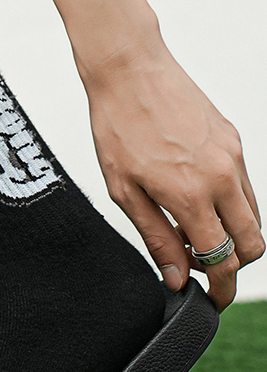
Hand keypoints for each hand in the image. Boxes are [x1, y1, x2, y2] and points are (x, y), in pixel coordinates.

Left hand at [84, 42, 263, 310]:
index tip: (210, 300)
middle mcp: (223, 177)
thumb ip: (155, 237)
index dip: (219, 288)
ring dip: (232, 237)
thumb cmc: (118, 129)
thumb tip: (175, 276)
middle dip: (232, 266)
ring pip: (253, 217)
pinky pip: (246, 187)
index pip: (222, 258)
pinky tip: (195, 203)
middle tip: (198, 268)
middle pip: (252, 244)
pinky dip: (230, 208)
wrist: (130, 70)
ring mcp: (234, 156)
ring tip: (189, 234)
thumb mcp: (124, 192)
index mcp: (192, 195)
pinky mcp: (234, 140)